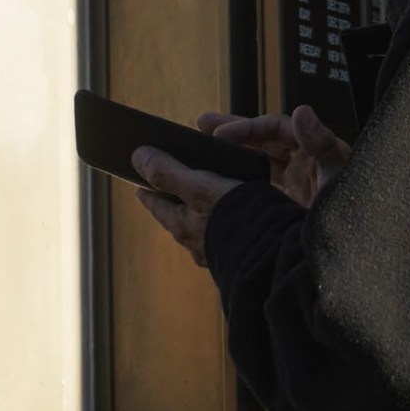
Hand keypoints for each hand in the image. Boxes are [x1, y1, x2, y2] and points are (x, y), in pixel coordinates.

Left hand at [132, 146, 242, 266]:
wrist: (271, 252)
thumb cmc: (233, 217)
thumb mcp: (199, 187)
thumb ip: (169, 172)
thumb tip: (138, 156)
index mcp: (181, 226)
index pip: (156, 206)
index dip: (147, 192)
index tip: (139, 185)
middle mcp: (195, 243)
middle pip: (178, 219)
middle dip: (175, 204)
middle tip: (174, 188)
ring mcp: (217, 251)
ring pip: (201, 229)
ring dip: (201, 215)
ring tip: (210, 199)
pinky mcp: (239, 253)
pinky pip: (225, 235)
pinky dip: (224, 224)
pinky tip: (237, 218)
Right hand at [210, 105, 349, 207]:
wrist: (358, 248)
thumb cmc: (357, 210)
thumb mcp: (339, 174)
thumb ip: (322, 143)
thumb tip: (301, 112)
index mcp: (316, 148)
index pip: (275, 128)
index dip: (247, 128)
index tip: (220, 134)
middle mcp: (305, 162)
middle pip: (264, 140)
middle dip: (234, 132)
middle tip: (201, 124)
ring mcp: (297, 183)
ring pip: (260, 162)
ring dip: (233, 155)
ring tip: (200, 148)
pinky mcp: (290, 205)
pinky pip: (261, 187)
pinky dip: (241, 183)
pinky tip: (219, 187)